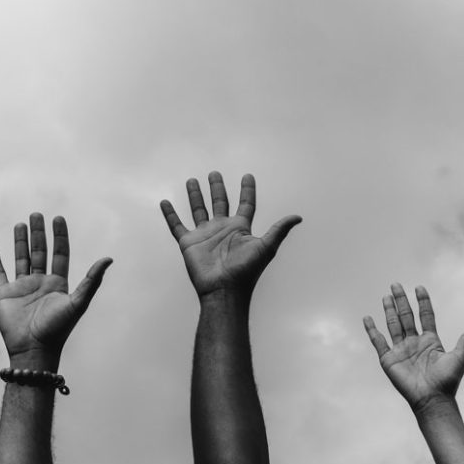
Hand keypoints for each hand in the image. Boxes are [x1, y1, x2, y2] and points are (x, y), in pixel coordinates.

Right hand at [0, 214, 111, 362]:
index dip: (59, 236)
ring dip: (20, 242)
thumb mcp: (78, 302)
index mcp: (58, 284)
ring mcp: (22, 288)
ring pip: (21, 259)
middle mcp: (40, 283)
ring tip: (19, 223)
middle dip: (38, 233)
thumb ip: (92, 280)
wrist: (33, 349)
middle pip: (39, 252)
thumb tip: (108, 258)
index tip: (58, 218)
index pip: (59, 254)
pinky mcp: (4, 295)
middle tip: (36, 214)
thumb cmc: (58, 329)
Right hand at [160, 172, 301, 297]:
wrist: (223, 290)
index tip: (247, 176)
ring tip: (192, 180)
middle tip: (214, 173)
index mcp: (240, 228)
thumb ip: (279, 230)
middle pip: (219, 203)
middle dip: (217, 188)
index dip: (247, 190)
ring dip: (195, 196)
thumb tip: (298, 217)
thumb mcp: (265, 247)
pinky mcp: (189, 243)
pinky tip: (165, 202)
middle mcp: (222, 229)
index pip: (245, 204)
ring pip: (198, 210)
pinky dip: (170, 214)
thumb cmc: (245, 271)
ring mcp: (204, 235)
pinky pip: (177, 225)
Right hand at [363, 284, 463, 412]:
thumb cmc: (448, 381)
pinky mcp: (388, 359)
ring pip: (393, 325)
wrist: (432, 398)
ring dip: (389, 310)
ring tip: (386, 296)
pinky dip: (372, 329)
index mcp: (430, 341)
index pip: (425, 316)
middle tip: (396, 285)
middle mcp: (414, 343)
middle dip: (401, 301)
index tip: (419, 287)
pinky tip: (367, 318)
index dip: (423, 302)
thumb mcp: (460, 358)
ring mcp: (400, 350)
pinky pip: (378, 341)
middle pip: (406, 317)